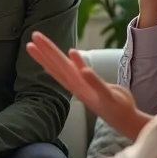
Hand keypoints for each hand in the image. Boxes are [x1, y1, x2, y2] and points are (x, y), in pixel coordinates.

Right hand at [26, 32, 149, 139]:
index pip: (57, 69)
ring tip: (48, 46)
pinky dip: (90, 78)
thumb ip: (81, 71)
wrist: (126, 121)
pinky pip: (98, 87)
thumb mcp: (92, 83)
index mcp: (76, 84)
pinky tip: (83, 67)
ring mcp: (92, 94)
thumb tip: (70, 55)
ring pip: (73, 75)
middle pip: (60, 68)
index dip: (43, 56)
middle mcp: (80, 89)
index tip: (30, 43)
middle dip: (47, 52)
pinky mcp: (108, 99)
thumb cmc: (110, 100)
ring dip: (59, 60)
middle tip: (33, 36)